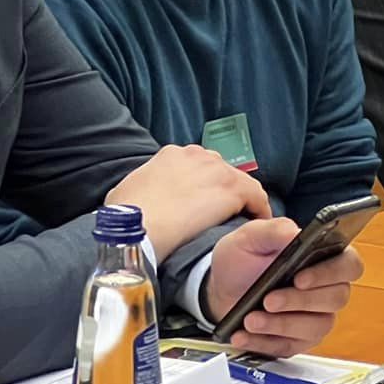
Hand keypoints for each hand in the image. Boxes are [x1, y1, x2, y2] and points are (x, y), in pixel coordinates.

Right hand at [105, 144, 270, 258]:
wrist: (138, 228)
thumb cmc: (125, 216)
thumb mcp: (125, 191)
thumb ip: (141, 186)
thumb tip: (140, 197)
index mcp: (170, 155)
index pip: (197, 166)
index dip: (201, 186)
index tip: (200, 204)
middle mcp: (196, 155)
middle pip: (219, 171)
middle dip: (220, 191)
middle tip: (218, 215)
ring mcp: (216, 169)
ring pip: (239, 182)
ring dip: (240, 201)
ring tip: (239, 221)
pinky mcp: (231, 188)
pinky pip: (255, 197)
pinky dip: (258, 209)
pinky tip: (256, 224)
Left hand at [207, 220, 362, 356]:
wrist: (223, 288)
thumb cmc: (244, 259)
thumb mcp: (253, 236)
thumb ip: (276, 230)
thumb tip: (296, 234)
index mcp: (324, 257)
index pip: (349, 265)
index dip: (331, 273)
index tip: (300, 278)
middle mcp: (326, 289)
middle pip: (335, 299)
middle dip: (299, 301)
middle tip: (269, 300)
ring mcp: (314, 317)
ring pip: (315, 328)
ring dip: (281, 325)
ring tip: (251, 319)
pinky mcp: (297, 341)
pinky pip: (289, 347)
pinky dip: (264, 342)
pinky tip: (243, 334)